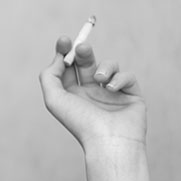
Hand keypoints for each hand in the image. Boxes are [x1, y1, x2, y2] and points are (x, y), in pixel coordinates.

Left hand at [38, 36, 146, 150]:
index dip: (65, 52)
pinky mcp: (132, 96)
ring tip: (98, 79)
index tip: (64, 40)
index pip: (68, 68)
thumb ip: (49, 75)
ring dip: (103, 67)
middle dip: (83, 52)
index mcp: (72, 96)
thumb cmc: (80, 122)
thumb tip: (58, 58)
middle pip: (87, 63)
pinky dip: (119, 78)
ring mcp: (112, 94)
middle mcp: (91, 95)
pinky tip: (112, 89)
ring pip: (109, 66)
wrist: (108, 140)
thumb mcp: (54, 99)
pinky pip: (127, 76)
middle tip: (82, 47)